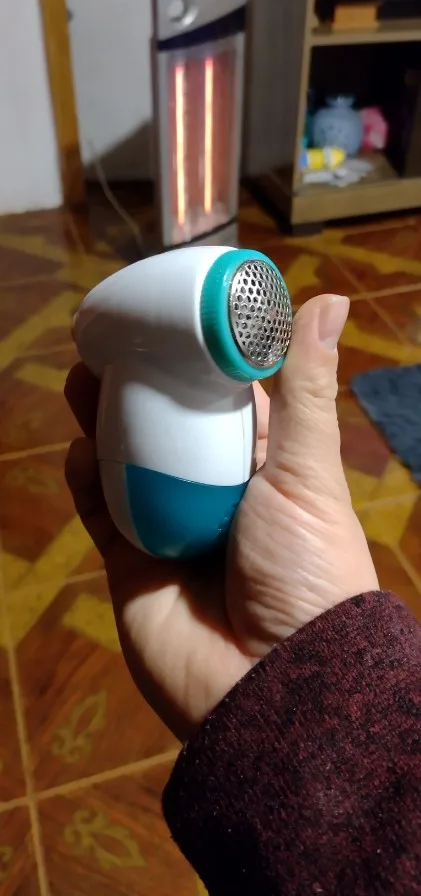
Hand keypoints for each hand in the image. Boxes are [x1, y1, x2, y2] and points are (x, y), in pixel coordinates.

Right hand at [65, 294, 377, 740]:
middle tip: (110, 344)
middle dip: (137, 388)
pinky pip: (102, 514)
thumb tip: (330, 299)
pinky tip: (80, 451)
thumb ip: (307, 387)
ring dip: (103, 424)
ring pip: (127, 463)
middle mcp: (215, 493)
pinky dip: (87, 483)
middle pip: (166, 428)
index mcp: (264, 467)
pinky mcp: (132, 564)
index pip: (225, 402)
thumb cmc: (307, 568)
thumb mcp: (308, 468)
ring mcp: (171, 527)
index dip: (196, 362)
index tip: (169, 321)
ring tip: (84, 379)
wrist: (277, 683)